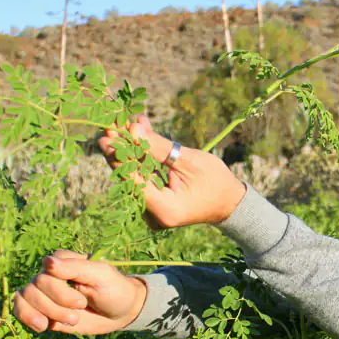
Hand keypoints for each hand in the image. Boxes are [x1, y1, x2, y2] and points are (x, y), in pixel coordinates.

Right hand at [0, 250, 146, 334]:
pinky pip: (16, 313)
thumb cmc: (114, 289)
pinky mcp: (41, 313)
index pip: (44, 274)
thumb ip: (75, 268)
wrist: (120, 312)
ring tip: (65, 323)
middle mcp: (48, 276)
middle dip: (54, 307)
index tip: (82, 300)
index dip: (58, 291)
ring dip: (40, 316)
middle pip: (32, 290)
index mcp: (62, 262)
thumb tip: (46, 262)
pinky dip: (4, 320)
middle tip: (76, 315)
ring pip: (23, 302)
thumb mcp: (101, 276)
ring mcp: (43, 295)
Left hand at [97, 115, 247, 227]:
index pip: (132, 180)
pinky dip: (143, 157)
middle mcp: (154, 215)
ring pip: (135, 175)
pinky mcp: (155, 204)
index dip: (118, 156)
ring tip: (130, 123)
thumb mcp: (190, 161)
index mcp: (165, 209)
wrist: (230, 203)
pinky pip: (143, 177)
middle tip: (110, 125)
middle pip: (129, 178)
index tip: (107, 134)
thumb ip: (159, 147)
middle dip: (122, 149)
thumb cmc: (216, 182)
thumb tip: (132, 129)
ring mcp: (153, 212)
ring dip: (133, 149)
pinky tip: (142, 134)